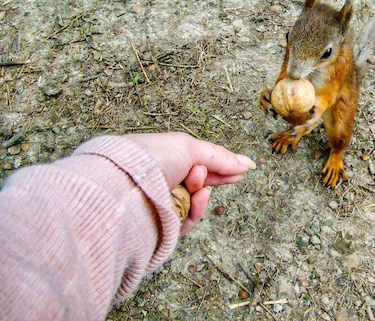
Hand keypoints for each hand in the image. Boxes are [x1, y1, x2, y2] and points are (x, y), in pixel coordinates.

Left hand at [124, 132, 255, 235]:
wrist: (126, 187)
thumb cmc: (151, 159)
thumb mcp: (190, 148)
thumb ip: (221, 158)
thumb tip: (248, 164)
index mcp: (161, 158)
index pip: (196, 165)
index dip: (219, 168)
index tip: (239, 171)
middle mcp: (159, 182)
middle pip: (198, 186)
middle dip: (211, 180)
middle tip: (229, 177)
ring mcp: (160, 205)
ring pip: (194, 204)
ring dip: (201, 193)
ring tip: (196, 183)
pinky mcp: (160, 226)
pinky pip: (187, 221)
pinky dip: (196, 210)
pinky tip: (198, 198)